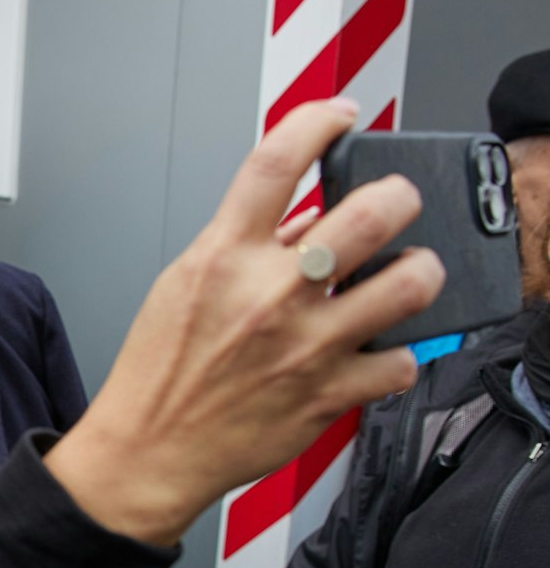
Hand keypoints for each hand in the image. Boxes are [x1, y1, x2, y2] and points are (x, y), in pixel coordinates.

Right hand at [45, 98, 440, 544]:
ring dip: (418, 273)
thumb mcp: (182, 287)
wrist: (148, 451)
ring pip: (408, 284)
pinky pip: (400, 363)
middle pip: (371, 211)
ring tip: (407, 276)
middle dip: (397, 197)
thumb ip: (244, 248)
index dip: (319, 121)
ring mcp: (306, 345)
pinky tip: (376, 353)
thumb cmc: (159, 374)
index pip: (277, 161)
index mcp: (223, 258)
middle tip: (395, 205)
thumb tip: (304, 221)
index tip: (340, 116)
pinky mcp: (328, 394)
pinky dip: (396, 357)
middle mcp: (270, 294)